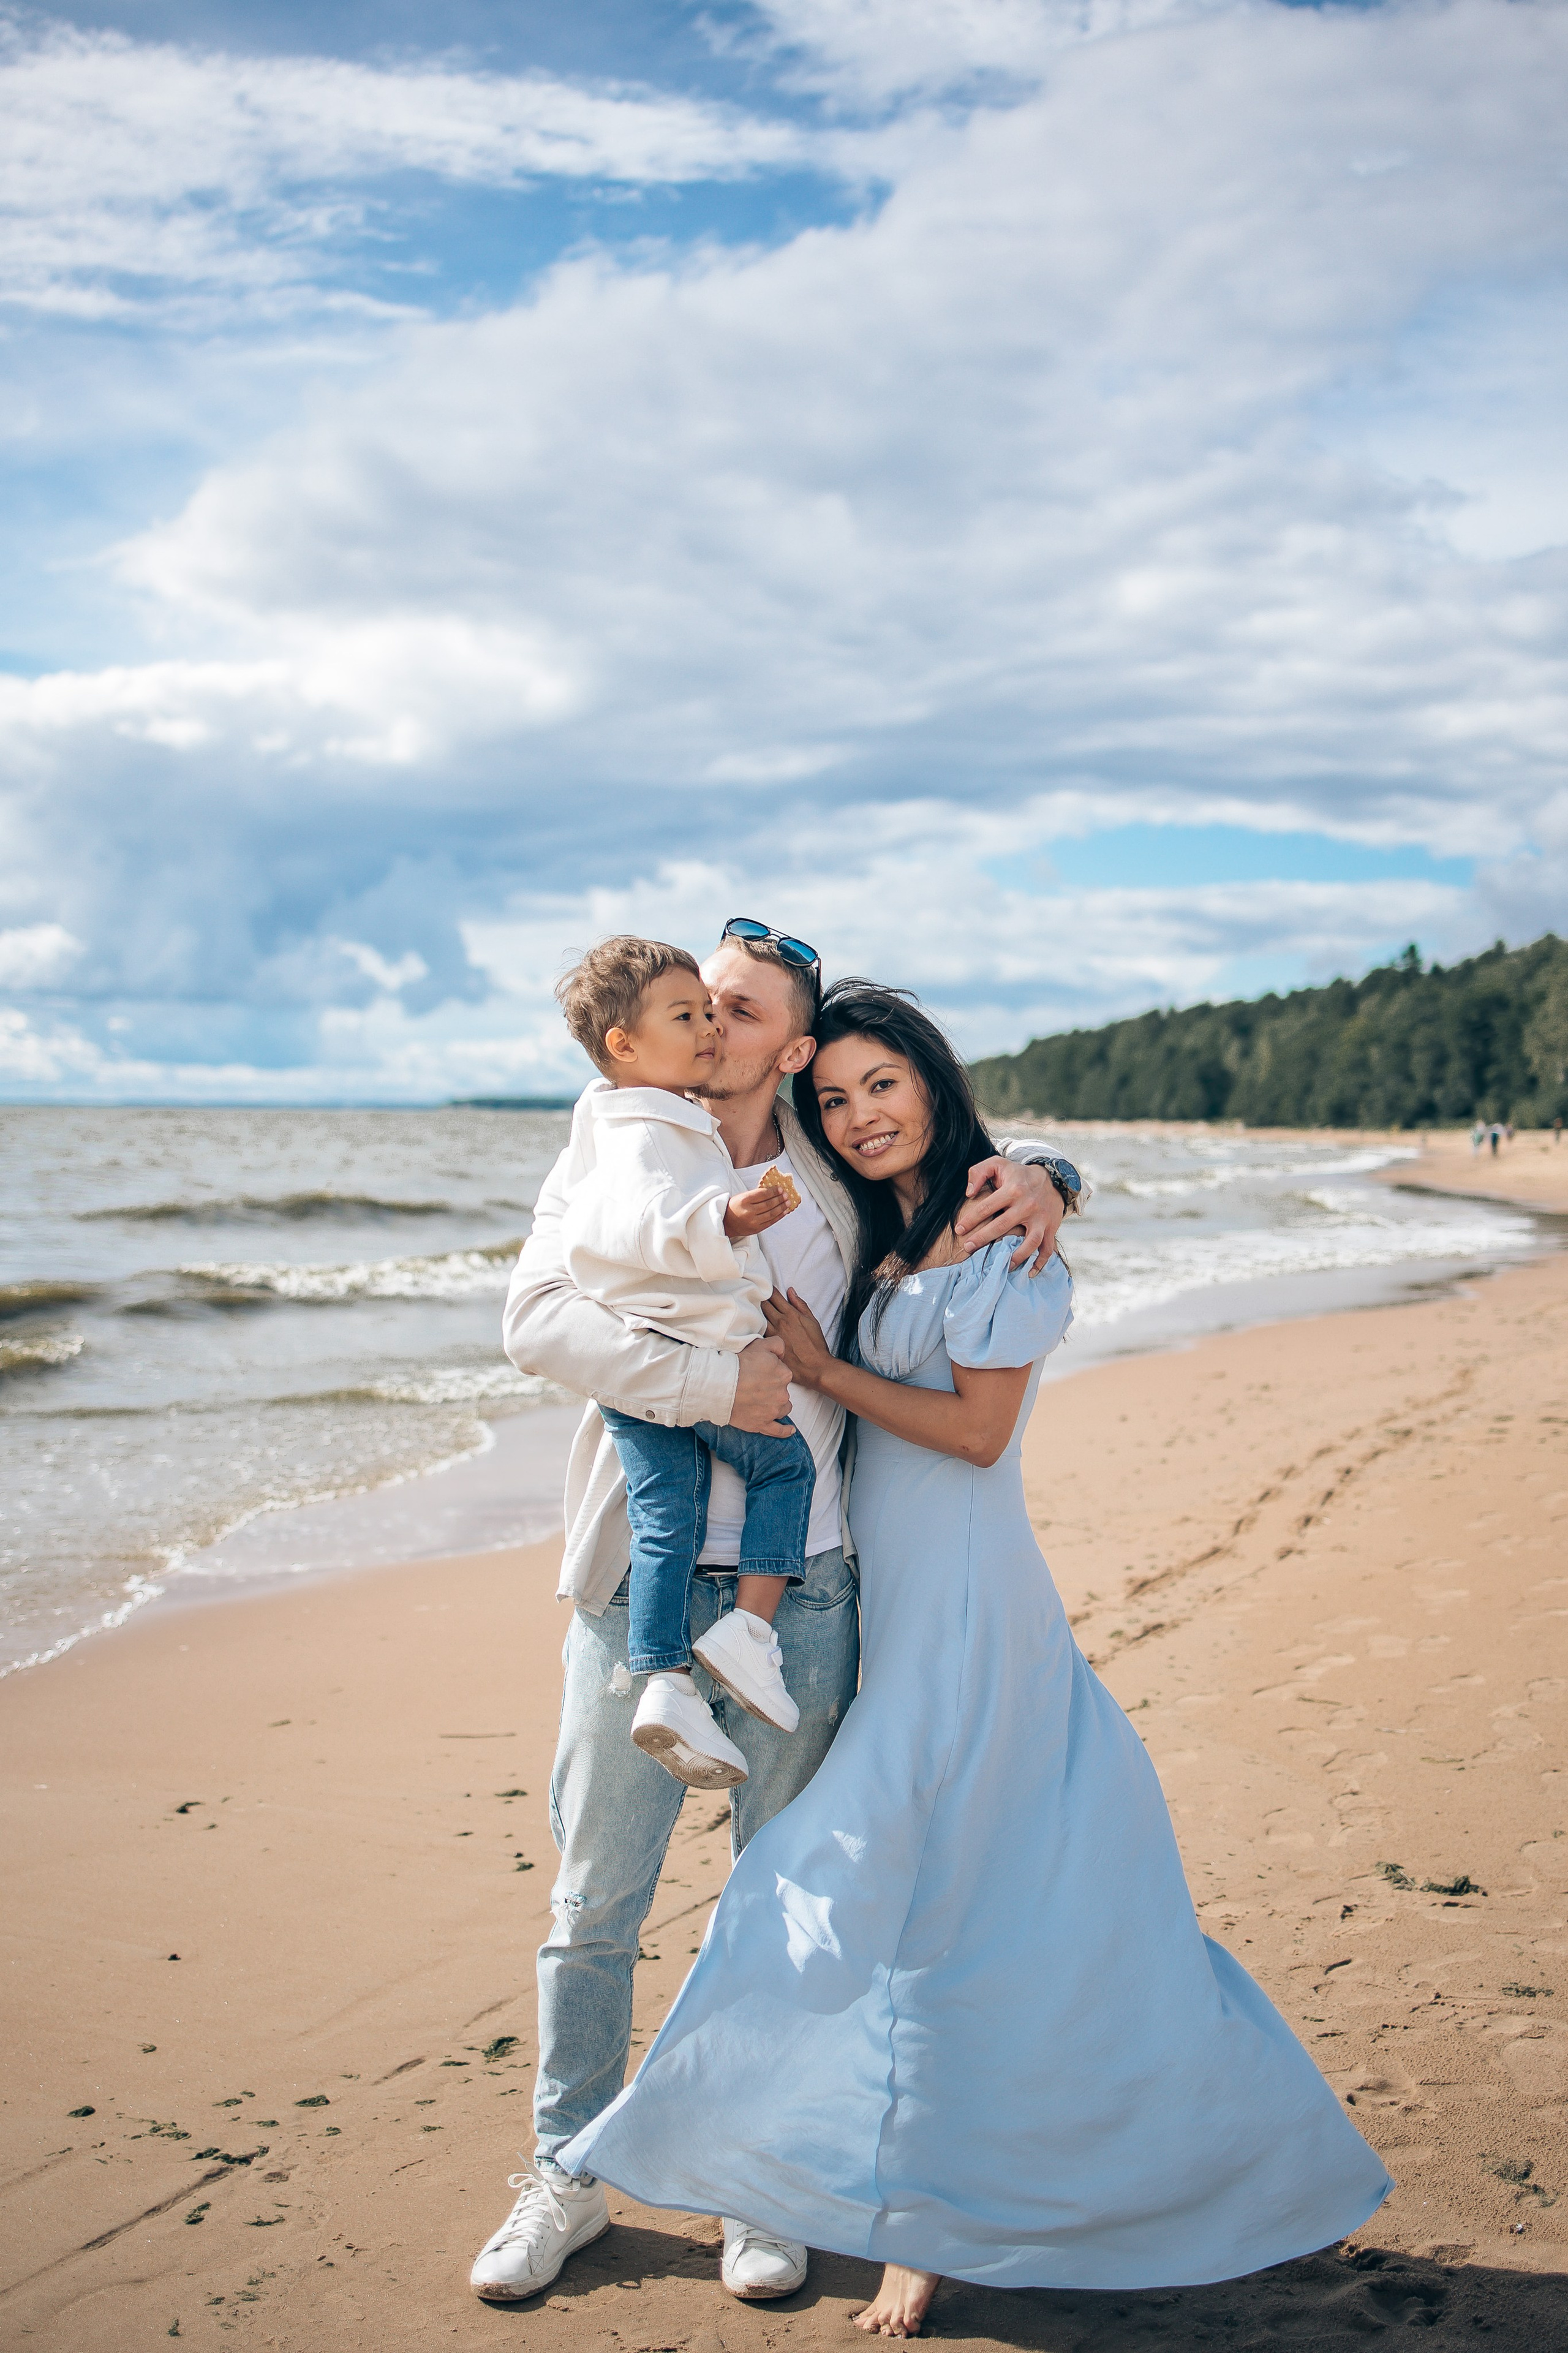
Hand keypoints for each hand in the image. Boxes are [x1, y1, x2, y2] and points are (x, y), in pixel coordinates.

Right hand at [724, 1183, 794, 1239]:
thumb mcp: (741, 1197)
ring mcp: (753, 1222)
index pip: (762, 1194)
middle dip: (779, 1199)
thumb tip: (773, 1191)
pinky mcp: (756, 1229)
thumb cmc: (734, 1207)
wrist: (726, 1223)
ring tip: (788, 1202)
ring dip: (781, 1207)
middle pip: (768, 1204)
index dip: (773, 1191)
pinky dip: (779, 1216)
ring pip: (771, 1214)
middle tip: (786, 1195)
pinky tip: (784, 1212)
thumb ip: (755, 1194)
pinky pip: (770, 1222)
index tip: (780, 1188)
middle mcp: (748, 1211)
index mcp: (743, 1200)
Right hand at [728, 1334, 793, 1435]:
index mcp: (784, 1374)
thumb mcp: (759, 1344)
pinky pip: (779, 1430)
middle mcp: (782, 1394)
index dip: (771, 1371)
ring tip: (763, 1402)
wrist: (719, 1385)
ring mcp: (773, 1411)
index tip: (758, 1371)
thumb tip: (782, 1354)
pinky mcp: (763, 1424)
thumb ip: (777, 1345)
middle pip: (782, 1390)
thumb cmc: (738, 1364)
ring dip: (777, 1406)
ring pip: (782, 1408)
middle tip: (755, 1385)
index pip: (782, 1373)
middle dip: (773, 1388)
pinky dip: (785, 1431)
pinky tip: (790, 1430)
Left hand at [760, 1287, 836, 1390]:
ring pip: (758, 1317)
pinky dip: (757, 1326)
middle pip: (763, 1304)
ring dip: (757, 1312)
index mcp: (791, 1314)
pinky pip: (759, 1331)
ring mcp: (773, 1333)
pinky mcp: (769, 1344)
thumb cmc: (815, 1344)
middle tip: (757, 1297)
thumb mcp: (812, 1320)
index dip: (769, 1290)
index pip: (774, 1296)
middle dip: (760, 1299)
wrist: (815, 1366)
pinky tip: (755, 1326)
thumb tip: (790, 1291)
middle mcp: (780, 1322)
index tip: (766, 1288)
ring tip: (754, 1310)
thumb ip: (800, 1304)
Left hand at [953, 1156, 1063, 1273]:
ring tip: (1001, 1266)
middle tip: (968, 1248)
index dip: (971, 1219)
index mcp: (1013, 1189)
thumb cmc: (1018, 1174)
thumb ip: (978, 1172)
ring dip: (1015, 1257)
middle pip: (1002, 1226)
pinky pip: (1047, 1249)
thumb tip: (968, 1193)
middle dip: (982, 1239)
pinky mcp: (1050, 1227)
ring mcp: (1041, 1218)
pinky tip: (1029, 1273)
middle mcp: (1027, 1205)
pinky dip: (1040, 1263)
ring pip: (1029, 1242)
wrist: (1052, 1178)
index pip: (987, 1207)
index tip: (959, 1230)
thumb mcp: (997, 1164)